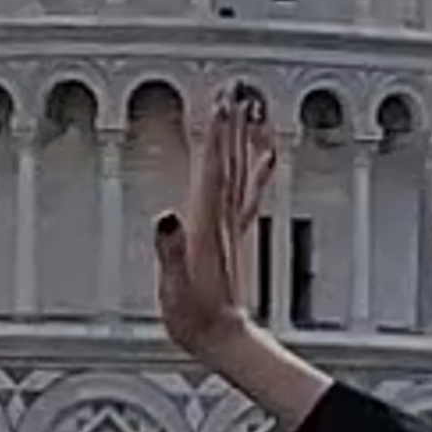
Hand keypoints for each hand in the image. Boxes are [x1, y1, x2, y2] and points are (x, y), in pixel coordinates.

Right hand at [155, 93, 277, 374]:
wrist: (223, 339)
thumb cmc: (194, 318)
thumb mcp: (173, 289)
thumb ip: (171, 253)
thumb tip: (166, 218)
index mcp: (206, 227)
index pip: (211, 171)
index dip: (214, 136)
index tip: (217, 104)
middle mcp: (224, 221)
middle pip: (228, 163)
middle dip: (230, 126)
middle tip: (233, 92)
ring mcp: (233, 226)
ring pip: (241, 172)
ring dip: (244, 139)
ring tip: (250, 110)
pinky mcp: (236, 235)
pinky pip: (249, 190)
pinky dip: (258, 167)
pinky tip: (264, 155)